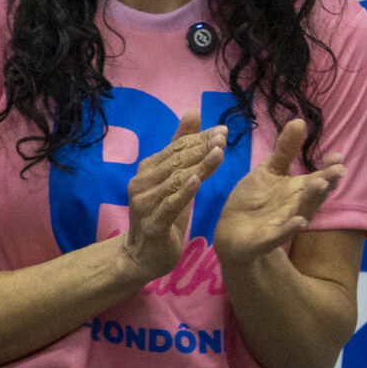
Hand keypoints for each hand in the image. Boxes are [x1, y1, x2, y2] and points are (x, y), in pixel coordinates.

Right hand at [117, 112, 226, 284]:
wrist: (143, 256)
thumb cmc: (163, 214)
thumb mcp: (176, 180)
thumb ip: (182, 148)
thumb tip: (193, 111)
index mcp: (149, 169)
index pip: (176, 148)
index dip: (200, 138)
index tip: (223, 129)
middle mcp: (142, 182)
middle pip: (176, 161)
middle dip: (201, 148)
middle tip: (224, 137)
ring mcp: (144, 203)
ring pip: (174, 180)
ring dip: (197, 166)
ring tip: (218, 153)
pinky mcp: (152, 224)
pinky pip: (169, 206)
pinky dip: (182, 193)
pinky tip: (197, 181)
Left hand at [214, 119, 343, 269]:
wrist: (231, 229)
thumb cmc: (254, 199)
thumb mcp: (268, 170)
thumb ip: (285, 150)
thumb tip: (299, 121)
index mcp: (298, 190)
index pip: (319, 178)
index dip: (330, 170)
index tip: (337, 157)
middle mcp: (296, 206)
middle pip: (315, 195)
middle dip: (326, 183)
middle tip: (338, 170)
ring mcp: (283, 223)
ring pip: (301, 212)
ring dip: (311, 200)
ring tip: (319, 184)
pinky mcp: (265, 239)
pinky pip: (278, 235)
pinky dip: (289, 229)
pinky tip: (299, 222)